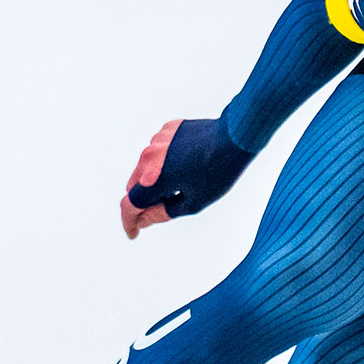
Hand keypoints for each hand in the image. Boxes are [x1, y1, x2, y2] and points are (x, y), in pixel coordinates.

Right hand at [119, 115, 255, 239]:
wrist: (235, 137)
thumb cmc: (218, 171)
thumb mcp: (193, 202)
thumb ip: (162, 213)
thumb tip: (143, 220)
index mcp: (153, 180)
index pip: (130, 205)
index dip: (129, 222)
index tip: (134, 233)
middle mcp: (148, 158)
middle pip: (135, 187)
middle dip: (144, 200)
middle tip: (165, 207)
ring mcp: (156, 141)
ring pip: (144, 167)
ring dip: (154, 179)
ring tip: (183, 183)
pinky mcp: (166, 130)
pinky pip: (157, 151)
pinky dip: (164, 161)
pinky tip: (186, 164)